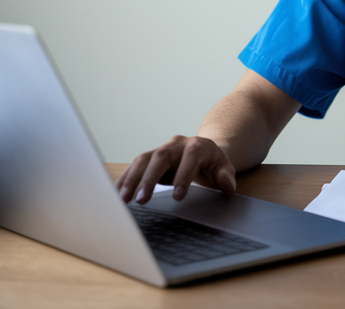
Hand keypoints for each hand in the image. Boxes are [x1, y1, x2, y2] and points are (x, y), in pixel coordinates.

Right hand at [115, 135, 236, 203]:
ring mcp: (161, 149)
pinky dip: (126, 179)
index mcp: (198, 146)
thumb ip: (226, 177)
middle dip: (150, 178)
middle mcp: (177, 144)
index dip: (183, 176)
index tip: (177, 197)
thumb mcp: (224, 169)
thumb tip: (227, 187)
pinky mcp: (150, 157)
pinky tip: (117, 193)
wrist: (202, 151)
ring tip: (124, 199)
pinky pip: (135, 166)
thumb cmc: (213, 163)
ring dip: (132, 179)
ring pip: (143, 159)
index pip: (190, 158)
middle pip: (161, 156)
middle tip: (142, 199)